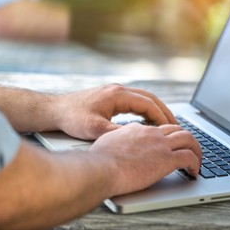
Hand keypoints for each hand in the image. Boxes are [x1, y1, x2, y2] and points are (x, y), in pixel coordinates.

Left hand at [54, 84, 176, 139]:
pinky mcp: (111, 97)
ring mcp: (115, 92)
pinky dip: (145, 110)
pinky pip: (135, 101)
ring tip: (166, 124)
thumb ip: (117, 133)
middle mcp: (119, 90)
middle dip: (164, 111)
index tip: (170, 129)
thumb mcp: (95, 129)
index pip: (148, 104)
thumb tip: (136, 139)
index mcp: (118, 95)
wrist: (54, 110)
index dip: (161, 117)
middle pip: (150, 98)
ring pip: (143, 99)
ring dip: (156, 110)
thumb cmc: (72, 118)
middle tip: (175, 126)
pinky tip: (147, 121)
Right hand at [90, 123, 201, 196]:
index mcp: (136, 129)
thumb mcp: (106, 142)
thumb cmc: (98, 160)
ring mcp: (160, 145)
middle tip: (189, 149)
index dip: (166, 137)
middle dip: (186, 139)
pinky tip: (193, 172)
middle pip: (177, 129)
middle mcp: (151, 133)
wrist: (101, 168)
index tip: (168, 146)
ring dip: (196, 149)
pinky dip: (196, 164)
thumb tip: (115, 145)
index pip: (157, 128)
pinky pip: (189, 157)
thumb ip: (116, 141)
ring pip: (188, 139)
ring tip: (197, 160)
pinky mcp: (167, 159)